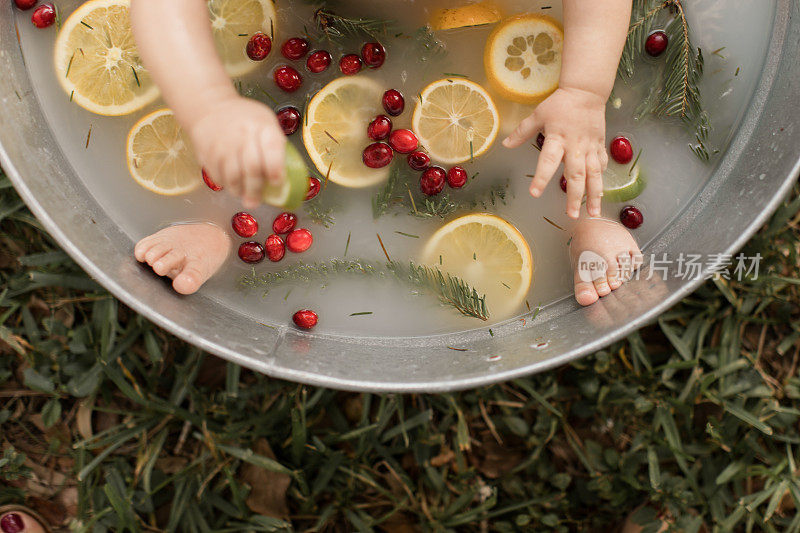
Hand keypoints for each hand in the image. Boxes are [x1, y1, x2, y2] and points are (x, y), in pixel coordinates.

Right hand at [189, 96, 285, 208]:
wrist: (210, 107)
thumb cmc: (244, 118)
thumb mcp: (266, 121)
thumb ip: (275, 145)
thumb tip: (285, 176)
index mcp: (262, 125)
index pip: (272, 148)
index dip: (276, 168)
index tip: (277, 182)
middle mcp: (242, 134)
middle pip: (252, 167)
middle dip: (256, 189)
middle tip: (257, 201)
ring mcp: (223, 144)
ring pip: (233, 176)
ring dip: (240, 191)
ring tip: (244, 196)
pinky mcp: (208, 153)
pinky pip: (218, 177)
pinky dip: (226, 185)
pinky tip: (232, 185)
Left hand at [503, 87, 607, 218]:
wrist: (586, 92)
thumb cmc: (560, 104)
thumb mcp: (538, 115)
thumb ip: (522, 132)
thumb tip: (505, 144)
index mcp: (557, 138)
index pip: (548, 161)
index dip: (541, 177)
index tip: (535, 193)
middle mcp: (575, 146)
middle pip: (576, 174)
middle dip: (574, 196)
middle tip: (571, 214)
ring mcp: (590, 147)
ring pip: (594, 174)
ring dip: (594, 194)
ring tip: (592, 213)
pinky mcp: (600, 146)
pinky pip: (601, 165)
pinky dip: (601, 179)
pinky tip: (599, 193)